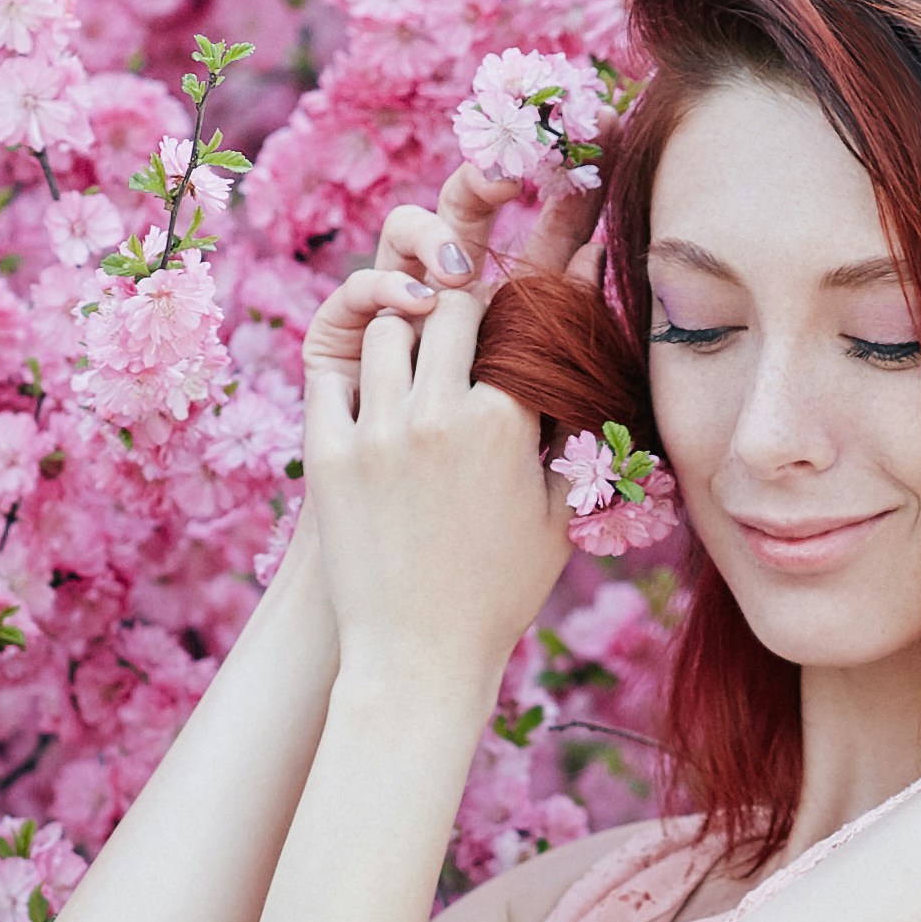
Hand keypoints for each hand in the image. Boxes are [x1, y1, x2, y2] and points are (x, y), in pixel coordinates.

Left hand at [294, 163, 603, 692]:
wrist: (417, 657)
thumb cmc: (498, 591)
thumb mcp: (556, 509)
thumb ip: (573, 430)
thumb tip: (592, 366)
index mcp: (504, 423)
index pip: (517, 317)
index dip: (528, 290)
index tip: (535, 264)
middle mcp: (438, 415)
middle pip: (448, 304)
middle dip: (460, 297)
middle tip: (467, 300)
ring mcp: (377, 431)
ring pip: (386, 326)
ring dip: (405, 324)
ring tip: (421, 343)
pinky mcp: (328, 453)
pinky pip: (335, 371)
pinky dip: (353, 362)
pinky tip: (374, 376)